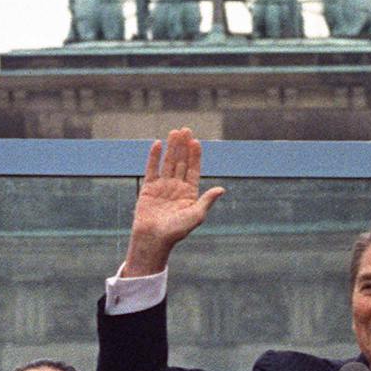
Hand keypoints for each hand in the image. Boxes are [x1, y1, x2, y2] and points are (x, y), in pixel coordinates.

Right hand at [121, 127, 224, 275]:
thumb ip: (207, 200)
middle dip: (183, 146)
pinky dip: (154, 157)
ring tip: (174, 132)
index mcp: (189, 193)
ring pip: (168, 162)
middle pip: (181, 162)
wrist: (153, 240)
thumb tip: (222, 189)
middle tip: (185, 129)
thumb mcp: (196, 215)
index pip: (193, 169)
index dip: (195, 155)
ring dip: (171, 147)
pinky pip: (152, 169)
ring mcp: (163, 186)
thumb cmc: (177, 231)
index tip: (196, 142)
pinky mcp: (149, 188)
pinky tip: (158, 144)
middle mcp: (177, 187)